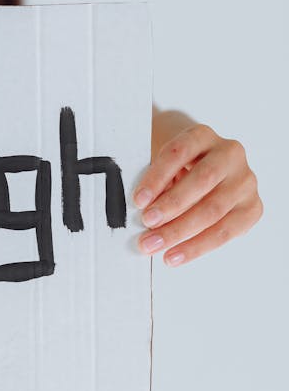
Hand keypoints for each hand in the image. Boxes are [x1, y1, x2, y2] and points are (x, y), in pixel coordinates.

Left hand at [133, 122, 262, 266]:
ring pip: (214, 210)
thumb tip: (142, 208)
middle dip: (171, 206)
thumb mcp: (165, 163)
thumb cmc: (178, 166)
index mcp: (203, 135)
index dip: (158, 177)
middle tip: (147, 224)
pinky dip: (197, 246)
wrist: (206, 167)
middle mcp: (230, 154)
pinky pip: (226, 231)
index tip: (138, 200)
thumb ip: (157, 180)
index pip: (179, 152)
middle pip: (201, 181)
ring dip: (181, 231)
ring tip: (156, 244)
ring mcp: (245, 181)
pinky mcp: (252, 207)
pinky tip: (176, 255)